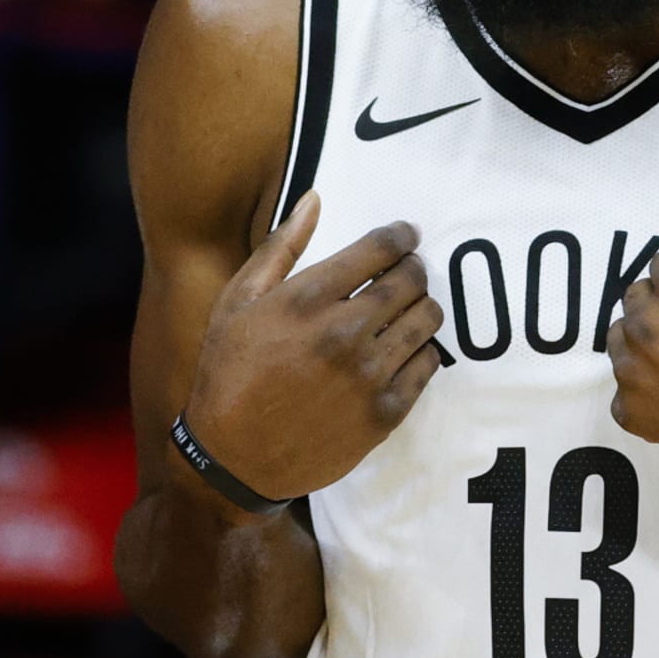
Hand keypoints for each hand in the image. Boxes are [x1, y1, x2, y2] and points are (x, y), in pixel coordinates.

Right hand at [182, 193, 444, 500]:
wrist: (232, 460)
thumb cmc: (230, 372)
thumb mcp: (238, 301)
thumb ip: (281, 247)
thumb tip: (315, 198)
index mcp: (308, 299)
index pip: (381, 248)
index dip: (401, 236)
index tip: (405, 235)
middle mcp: (345, 332)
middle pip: (412, 280)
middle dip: (414, 267)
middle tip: (408, 270)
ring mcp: (369, 375)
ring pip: (427, 319)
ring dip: (423, 305)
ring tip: (408, 308)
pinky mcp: (385, 412)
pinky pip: (428, 364)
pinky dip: (422, 350)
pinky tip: (403, 349)